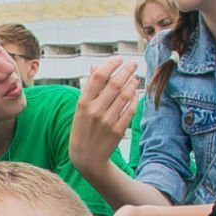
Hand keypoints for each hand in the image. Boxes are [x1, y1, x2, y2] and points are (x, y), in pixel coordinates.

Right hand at [68, 57, 137, 174]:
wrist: (86, 158)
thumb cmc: (82, 129)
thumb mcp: (80, 109)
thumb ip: (89, 88)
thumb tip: (96, 66)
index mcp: (83, 103)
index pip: (98, 76)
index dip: (110, 64)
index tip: (119, 58)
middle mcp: (95, 111)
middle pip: (114, 83)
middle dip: (126, 70)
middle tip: (133, 64)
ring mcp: (107, 121)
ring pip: (125, 95)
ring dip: (132, 83)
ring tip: (135, 78)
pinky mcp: (118, 130)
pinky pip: (130, 110)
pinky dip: (134, 99)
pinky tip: (135, 93)